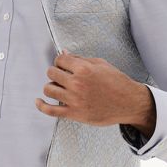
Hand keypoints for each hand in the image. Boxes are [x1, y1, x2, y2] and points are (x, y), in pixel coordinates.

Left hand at [36, 49, 154, 131]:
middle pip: (51, 73)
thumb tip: (64, 53)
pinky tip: (38, 101)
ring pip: (49, 89)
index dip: (60, 61)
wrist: (128, 102)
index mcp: (83, 69)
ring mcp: (74, 99)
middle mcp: (77, 83)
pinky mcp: (74, 113)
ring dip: (51, 86)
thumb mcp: (101, 64)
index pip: (59, 60)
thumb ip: (81, 59)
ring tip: (58, 87)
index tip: (63, 65)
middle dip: (56, 73)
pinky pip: (50, 110)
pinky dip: (41, 105)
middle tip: (62, 77)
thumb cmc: (117, 82)